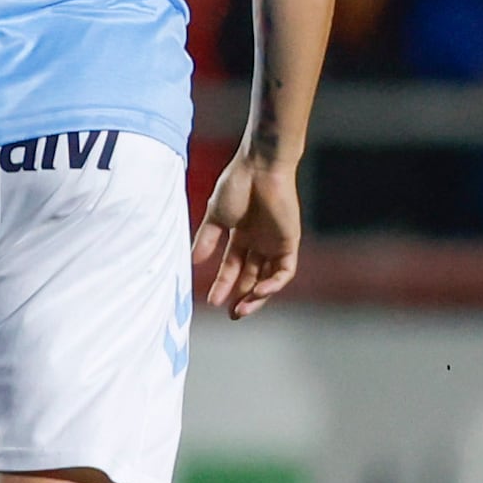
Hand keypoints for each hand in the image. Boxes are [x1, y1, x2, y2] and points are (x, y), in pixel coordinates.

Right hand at [192, 144, 304, 316]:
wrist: (260, 169)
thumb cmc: (236, 185)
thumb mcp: (215, 217)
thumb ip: (206, 239)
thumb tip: (193, 261)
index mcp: (241, 236)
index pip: (233, 267)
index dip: (223, 284)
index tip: (211, 301)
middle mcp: (259, 243)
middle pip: (251, 277)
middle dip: (241, 297)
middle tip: (231, 314)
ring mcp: (275, 243)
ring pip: (268, 279)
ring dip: (257, 296)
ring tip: (241, 309)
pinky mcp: (289, 242)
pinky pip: (284, 271)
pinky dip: (273, 284)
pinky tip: (258, 291)